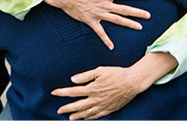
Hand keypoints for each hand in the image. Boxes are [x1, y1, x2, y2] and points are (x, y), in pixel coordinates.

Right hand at [44, 0, 150, 49]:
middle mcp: (104, 4)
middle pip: (124, 9)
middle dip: (138, 13)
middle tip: (149, 16)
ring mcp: (98, 14)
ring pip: (116, 20)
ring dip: (128, 24)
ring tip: (139, 27)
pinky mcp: (90, 21)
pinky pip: (100, 32)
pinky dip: (106, 40)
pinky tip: (112, 47)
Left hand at [51, 53, 177, 119]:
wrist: (132, 82)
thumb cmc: (116, 74)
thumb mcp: (100, 71)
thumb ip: (85, 76)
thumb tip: (73, 80)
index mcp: (92, 88)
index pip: (73, 92)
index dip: (62, 93)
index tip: (54, 93)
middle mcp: (96, 99)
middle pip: (78, 105)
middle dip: (67, 108)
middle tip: (59, 110)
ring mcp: (103, 105)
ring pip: (87, 113)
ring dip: (77, 115)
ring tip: (70, 118)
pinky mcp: (110, 108)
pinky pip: (97, 116)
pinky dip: (90, 118)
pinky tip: (85, 118)